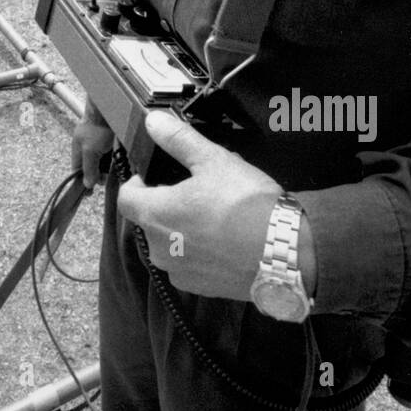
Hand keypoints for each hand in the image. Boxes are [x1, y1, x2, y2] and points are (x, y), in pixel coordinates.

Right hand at [72, 97, 114, 190]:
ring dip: (108, 167)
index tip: (89, 193)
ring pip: (103, 162)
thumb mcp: (90, 151)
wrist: (111, 107)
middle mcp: (88, 145)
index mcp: (78, 148)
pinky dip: (115, 159)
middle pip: (92, 167)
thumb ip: (88, 168)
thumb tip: (87, 184)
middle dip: (98, 174)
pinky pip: (113, 154)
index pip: (77, 170)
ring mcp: (100, 142)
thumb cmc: (97, 126)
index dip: (82, 181)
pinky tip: (120, 160)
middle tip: (105, 178)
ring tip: (113, 168)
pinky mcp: (112, 139)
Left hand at [117, 109, 281, 300]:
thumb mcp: (213, 160)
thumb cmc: (247, 205)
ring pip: (168, 244)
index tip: (154, 177)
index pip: (125, 198)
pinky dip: (198, 252)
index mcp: (155, 214)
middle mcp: (159, 248)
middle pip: (148, 220)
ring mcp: (178, 272)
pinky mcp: (199, 288)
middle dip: (165, 205)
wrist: (284, 252)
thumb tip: (153, 122)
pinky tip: (223, 240)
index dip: (137, 183)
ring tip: (213, 215)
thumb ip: (178, 140)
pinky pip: (188, 265)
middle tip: (195, 191)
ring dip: (181, 230)